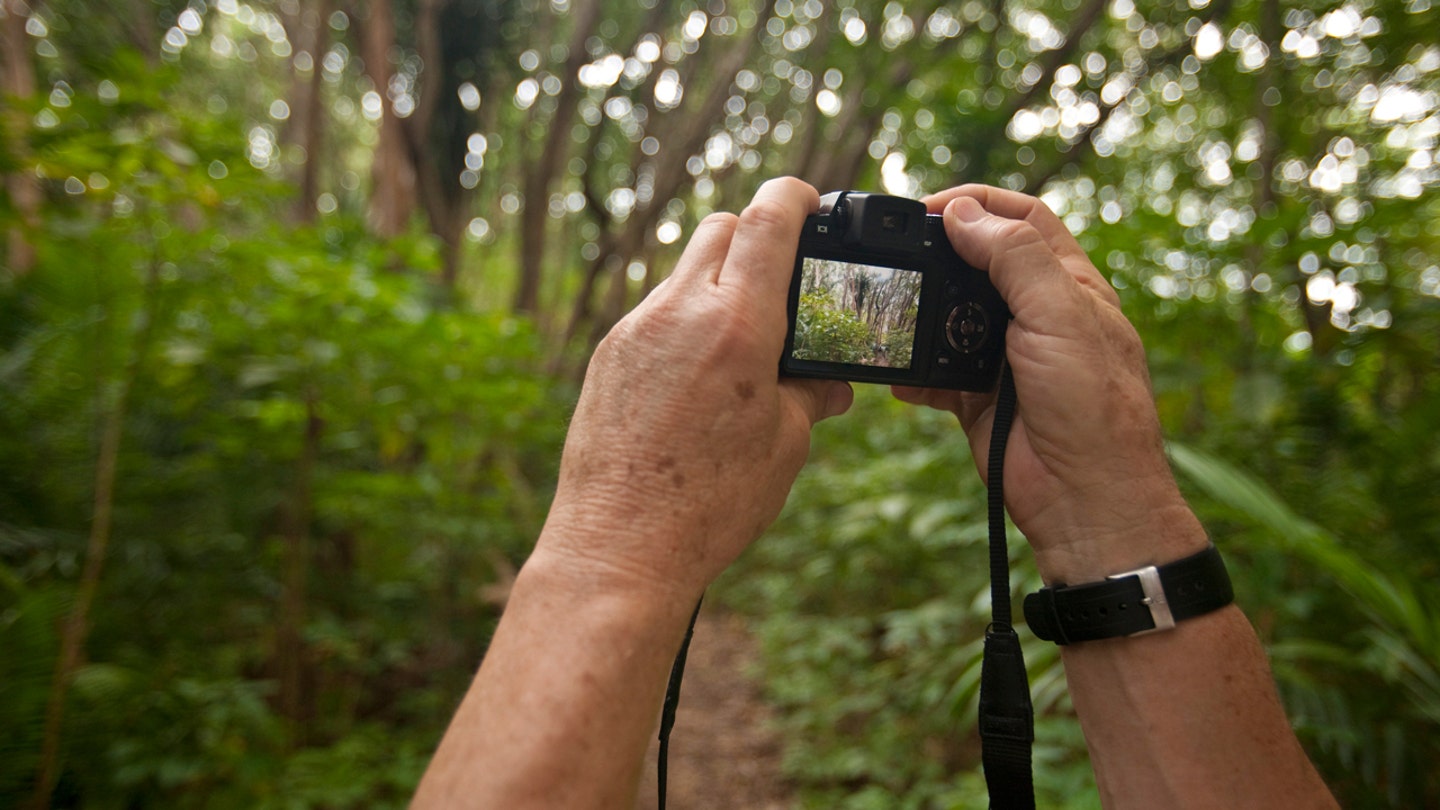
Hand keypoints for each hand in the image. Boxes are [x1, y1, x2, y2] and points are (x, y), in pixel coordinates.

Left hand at [535, 177, 852, 601]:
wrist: (619, 546)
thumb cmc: (709, 504)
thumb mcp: (785, 446)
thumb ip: (811, 396)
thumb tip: (829, 382)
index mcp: (736, 326)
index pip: (766, 222)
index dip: (793, 197)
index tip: (808, 199)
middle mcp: (678, 313)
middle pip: (719, 230)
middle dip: (754, 235)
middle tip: (781, 272)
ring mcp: (634, 331)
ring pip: (681, 272)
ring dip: (715, 282)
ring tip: (741, 337)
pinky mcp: (607, 357)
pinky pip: (653, 314)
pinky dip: (683, 321)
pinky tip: (698, 374)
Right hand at [894, 185, 1205, 583]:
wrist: (1085, 499)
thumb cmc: (1094, 406)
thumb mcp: (1060, 315)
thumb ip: (1013, 258)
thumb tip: (963, 212)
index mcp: (1068, 285)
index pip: (1023, 220)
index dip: (979, 203)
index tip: (931, 207)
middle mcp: (1037, 316)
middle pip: (979, 264)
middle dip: (939, 253)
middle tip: (898, 253)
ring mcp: (1004, 359)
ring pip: (950, 318)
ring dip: (921, 312)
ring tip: (891, 309)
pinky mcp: (978, 400)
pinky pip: (934, 376)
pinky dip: (911, 373)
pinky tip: (896, 376)